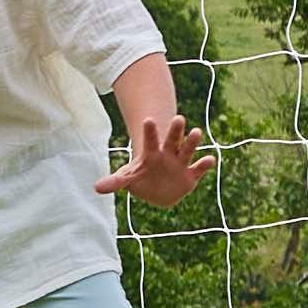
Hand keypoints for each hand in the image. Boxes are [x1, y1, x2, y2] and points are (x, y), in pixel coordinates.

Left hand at [96, 108, 212, 211]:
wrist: (157, 189)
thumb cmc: (141, 178)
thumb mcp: (127, 180)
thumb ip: (115, 182)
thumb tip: (96, 188)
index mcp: (151, 154)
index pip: (150, 141)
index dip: (149, 132)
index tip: (148, 120)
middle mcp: (168, 155)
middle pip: (172, 140)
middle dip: (175, 131)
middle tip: (179, 118)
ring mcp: (180, 164)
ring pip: (187, 150)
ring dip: (192, 142)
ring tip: (196, 132)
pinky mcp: (190, 176)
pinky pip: (198, 169)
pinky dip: (204, 164)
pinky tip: (210, 159)